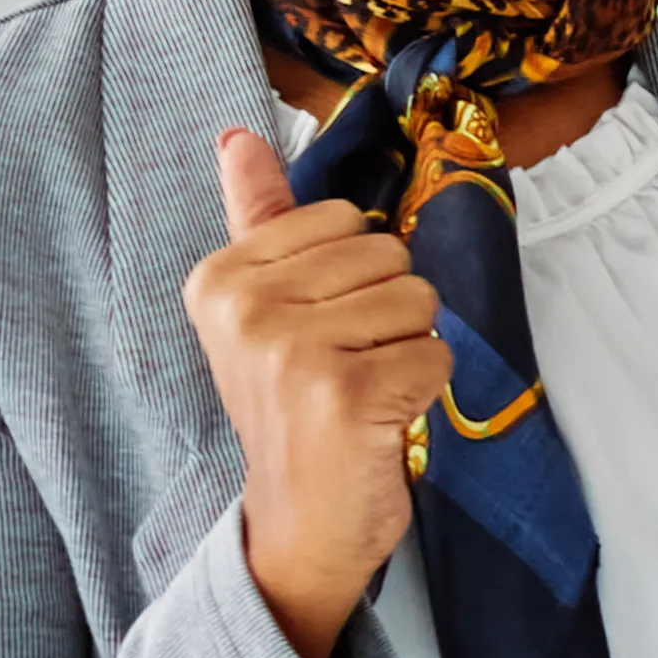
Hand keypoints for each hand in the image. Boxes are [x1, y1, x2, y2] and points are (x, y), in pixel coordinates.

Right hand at [191, 128, 450, 657]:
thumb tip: (238, 137)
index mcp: (220, 278)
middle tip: (344, 367)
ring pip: (420, 302)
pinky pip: (437, 353)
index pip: (346, 219)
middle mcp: (246, 307)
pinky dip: (424, 389)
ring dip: (408, 351)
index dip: (355, 277)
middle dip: (389, 312)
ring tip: (361, 391)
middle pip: (390, 255)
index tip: (314, 331)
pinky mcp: (345, 392)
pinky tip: (378, 420)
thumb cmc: (292, 407)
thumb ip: (260, 219)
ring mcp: (292, 350)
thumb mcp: (264, 309)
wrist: (297, 520)